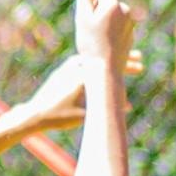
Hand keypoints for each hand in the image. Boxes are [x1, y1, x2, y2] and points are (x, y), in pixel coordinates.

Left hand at [23, 50, 148, 131]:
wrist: (34, 113)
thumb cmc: (59, 116)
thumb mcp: (85, 115)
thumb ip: (105, 108)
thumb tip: (128, 107)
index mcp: (82, 73)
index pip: (110, 67)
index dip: (127, 66)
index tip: (141, 67)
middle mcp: (76, 66)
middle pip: (104, 59)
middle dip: (123, 60)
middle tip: (140, 61)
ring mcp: (69, 66)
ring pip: (96, 60)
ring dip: (110, 62)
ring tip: (123, 62)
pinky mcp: (64, 70)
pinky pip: (86, 63)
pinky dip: (98, 65)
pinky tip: (105, 69)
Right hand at [74, 0, 136, 65]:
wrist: (106, 70)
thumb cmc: (91, 45)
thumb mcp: (82, 19)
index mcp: (113, 4)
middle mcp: (125, 10)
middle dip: (97, 3)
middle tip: (85, 21)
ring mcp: (130, 21)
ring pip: (113, 11)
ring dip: (103, 16)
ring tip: (93, 34)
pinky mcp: (130, 32)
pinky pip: (118, 23)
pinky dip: (109, 26)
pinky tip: (102, 41)